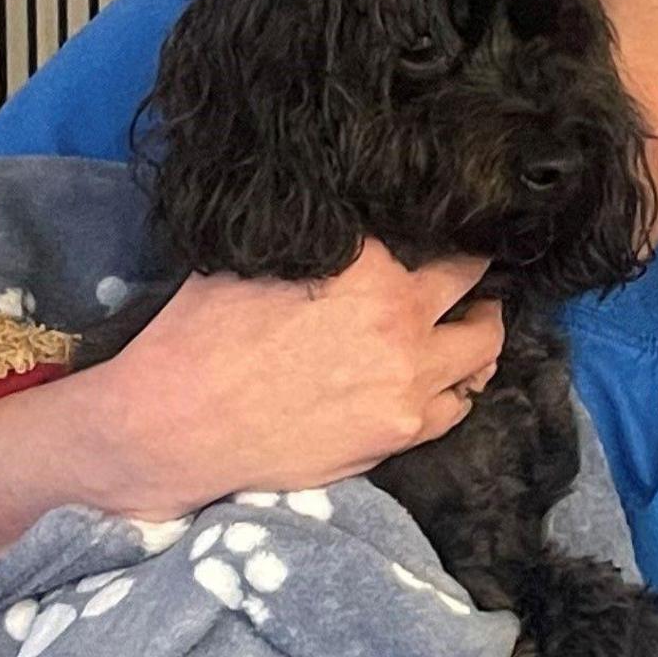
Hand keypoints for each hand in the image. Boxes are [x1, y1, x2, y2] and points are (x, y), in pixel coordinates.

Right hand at [85, 239, 504, 517]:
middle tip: (466, 275)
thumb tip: (357, 226)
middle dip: (473, 274)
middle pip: (475, 281)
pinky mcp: (399, 431)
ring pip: (483, 346)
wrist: (174, 426)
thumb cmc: (201, 335)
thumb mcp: (257, 259)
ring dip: (477, 330)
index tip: (444, 233)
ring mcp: (408, 379)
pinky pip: (459, 404)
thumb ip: (325, 242)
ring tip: (463, 325)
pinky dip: (456, 387)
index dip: (443, 232)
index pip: (436, 236)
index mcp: (368, 264)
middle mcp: (400, 317)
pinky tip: (441, 378)